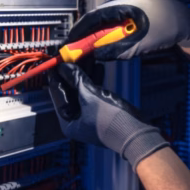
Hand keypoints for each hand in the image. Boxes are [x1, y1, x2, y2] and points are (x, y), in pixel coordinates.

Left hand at [46, 63, 168, 167]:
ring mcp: (89, 115)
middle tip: (69, 56)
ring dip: (83, 74)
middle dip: (71, 73)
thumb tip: (64, 67)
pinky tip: (96, 67)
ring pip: (82, 90)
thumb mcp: (89, 97)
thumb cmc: (110, 122)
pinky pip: (93, 92)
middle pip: (69, 91)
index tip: (55, 62)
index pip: (57, 94)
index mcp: (68, 121)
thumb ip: (76, 80)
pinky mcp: (101, 110)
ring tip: (83, 57)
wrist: (134, 133)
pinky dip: (94, 80)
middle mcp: (76, 119)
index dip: (56, 76)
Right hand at [67, 0, 189, 59]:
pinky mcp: (134, 0)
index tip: (72, 41)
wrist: (187, 23)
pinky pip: (116, 12)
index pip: (97, 14)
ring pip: (108, 13)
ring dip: (101, 28)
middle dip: (90, 30)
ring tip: (93, 43)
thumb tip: (94, 53)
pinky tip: (109, 35)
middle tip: (80, 46)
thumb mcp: (140, 45)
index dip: (82, 29)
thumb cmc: (168, 32)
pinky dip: (111, 24)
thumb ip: (116, 49)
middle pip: (100, 12)